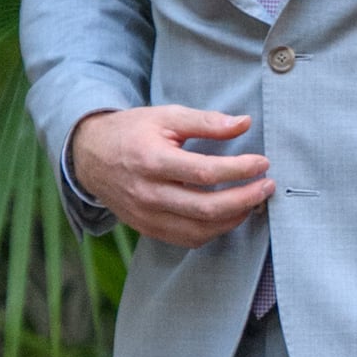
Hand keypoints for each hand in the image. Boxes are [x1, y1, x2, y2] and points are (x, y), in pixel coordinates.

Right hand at [69, 107, 272, 247]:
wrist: (90, 156)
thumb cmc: (132, 132)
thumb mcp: (166, 116)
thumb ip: (206, 121)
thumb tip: (244, 123)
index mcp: (152, 160)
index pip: (205, 172)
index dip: (239, 170)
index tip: (262, 163)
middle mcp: (148, 193)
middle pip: (206, 208)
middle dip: (245, 199)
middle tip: (267, 187)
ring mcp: (146, 216)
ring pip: (200, 230)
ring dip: (234, 219)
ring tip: (253, 201)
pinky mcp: (147, 229)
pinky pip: (187, 239)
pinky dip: (213, 231)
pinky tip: (229, 215)